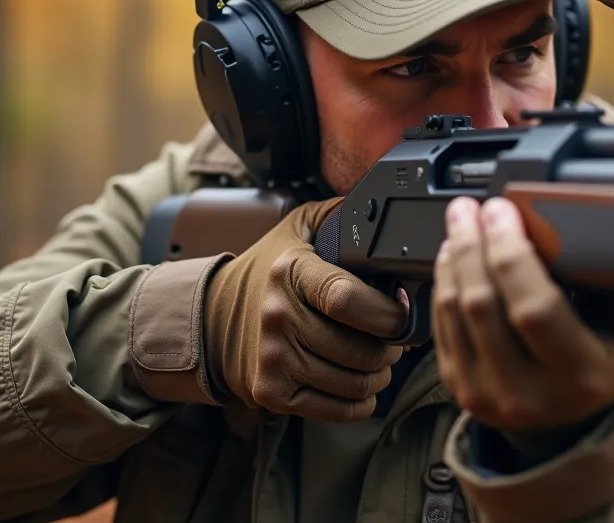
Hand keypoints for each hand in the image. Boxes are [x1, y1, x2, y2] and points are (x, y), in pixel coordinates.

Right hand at [202, 197, 406, 420]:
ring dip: (379, 374)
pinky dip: (361, 401)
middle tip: (392, 339)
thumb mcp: (298, 230)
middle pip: (362, 349)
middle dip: (392, 348)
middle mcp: (278, 317)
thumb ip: (341, 214)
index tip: (401, 312)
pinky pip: (339, 409)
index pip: (347, 299)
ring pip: (356, 382)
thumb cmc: (268, 274)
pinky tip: (358, 383)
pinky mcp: (272, 392)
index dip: (388, 312)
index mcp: (290, 272)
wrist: (212, 319)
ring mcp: (273, 359)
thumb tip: (384, 206)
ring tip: (376, 358)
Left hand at [432, 196, 613, 434]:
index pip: (534, 309)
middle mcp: (528, 392)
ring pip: (454, 311)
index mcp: (578, 375)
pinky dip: (443, 281)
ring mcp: (486, 394)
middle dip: (474, 245)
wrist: (570, 415)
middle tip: (474, 208)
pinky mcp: (458, 387)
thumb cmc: (605, 359)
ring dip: (455, 258)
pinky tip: (454, 255)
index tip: (505, 211)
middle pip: (483, 306)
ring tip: (463, 223)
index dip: (511, 254)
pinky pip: (439, 325)